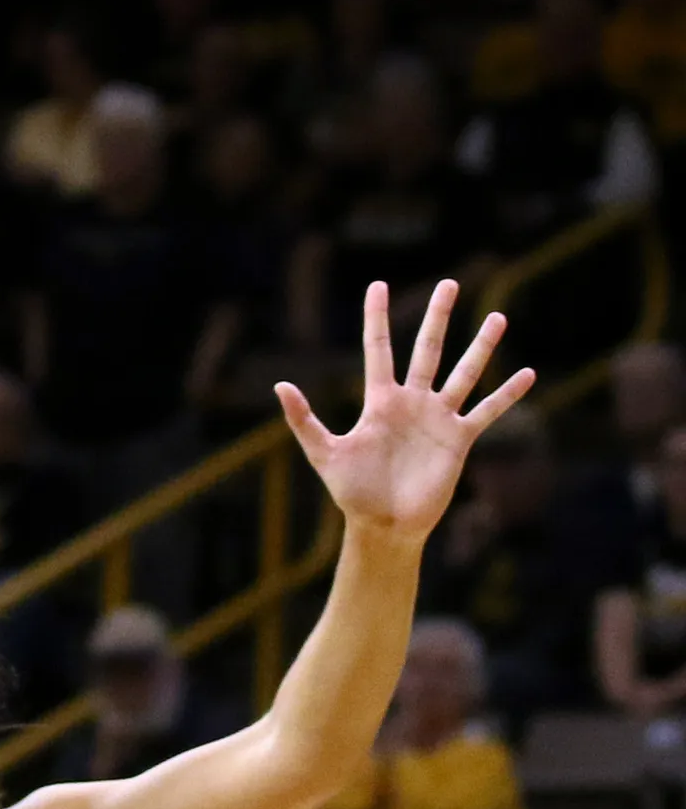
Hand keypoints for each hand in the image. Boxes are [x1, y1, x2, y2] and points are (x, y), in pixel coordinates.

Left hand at [276, 279, 534, 550]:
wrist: (385, 524)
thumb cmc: (352, 491)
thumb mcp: (323, 452)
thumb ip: (303, 420)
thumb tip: (280, 385)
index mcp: (379, 400)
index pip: (379, 348)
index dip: (377, 317)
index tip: (377, 284)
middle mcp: (411, 402)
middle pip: (427, 349)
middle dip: (437, 317)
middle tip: (449, 284)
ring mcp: (438, 418)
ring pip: (465, 373)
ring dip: (481, 347)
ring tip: (498, 317)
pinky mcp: (459, 440)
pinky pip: (487, 411)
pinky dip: (507, 394)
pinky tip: (528, 373)